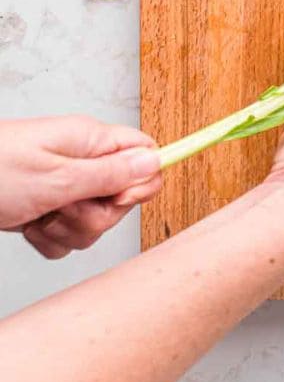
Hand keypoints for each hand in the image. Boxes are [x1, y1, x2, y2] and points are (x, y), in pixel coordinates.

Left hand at [0, 117, 162, 258]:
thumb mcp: (58, 177)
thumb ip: (112, 174)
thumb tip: (156, 162)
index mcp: (91, 141)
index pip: (146, 154)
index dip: (141, 182)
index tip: (116, 198)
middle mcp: (82, 162)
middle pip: (122, 198)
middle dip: (95, 215)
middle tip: (64, 206)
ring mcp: (63, 186)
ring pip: (95, 222)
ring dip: (69, 230)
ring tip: (39, 216)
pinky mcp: (46, 209)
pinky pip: (69, 236)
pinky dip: (50, 239)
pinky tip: (29, 226)